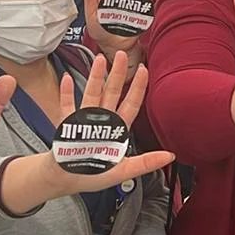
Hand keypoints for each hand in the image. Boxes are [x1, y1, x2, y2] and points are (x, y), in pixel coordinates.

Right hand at [0, 51, 174, 212]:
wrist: (65, 181)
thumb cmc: (93, 175)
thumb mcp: (124, 171)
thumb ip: (146, 163)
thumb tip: (170, 157)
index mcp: (117, 130)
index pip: (131, 104)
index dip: (138, 87)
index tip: (144, 70)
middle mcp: (102, 120)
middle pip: (112, 92)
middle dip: (118, 73)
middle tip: (122, 53)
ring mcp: (83, 120)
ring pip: (91, 93)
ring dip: (95, 77)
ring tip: (100, 59)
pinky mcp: (66, 124)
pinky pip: (66, 105)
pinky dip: (66, 92)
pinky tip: (67, 78)